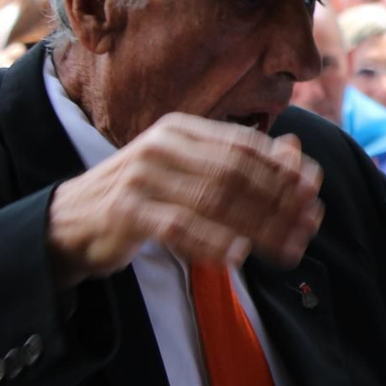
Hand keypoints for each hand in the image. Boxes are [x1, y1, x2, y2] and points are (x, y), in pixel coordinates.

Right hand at [45, 114, 323, 287]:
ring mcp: (140, 176)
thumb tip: (296, 152)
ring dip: (257, 227)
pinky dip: (212, 241)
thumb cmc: (142, 197)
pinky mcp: (124, 210)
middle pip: (235, 173)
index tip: (314, 193)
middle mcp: (161, 145)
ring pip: (213, 199)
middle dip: (278, 201)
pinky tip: (238, 256)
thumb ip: (236, 163)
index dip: (283, 169)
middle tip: (309, 227)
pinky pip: (178, 227)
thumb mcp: (188, 172)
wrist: (70, 221)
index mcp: (181, 129)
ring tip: (287, 248)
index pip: (245, 146)